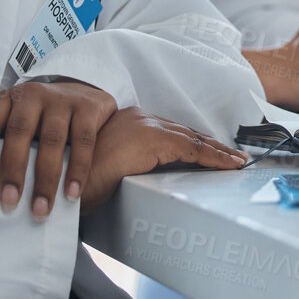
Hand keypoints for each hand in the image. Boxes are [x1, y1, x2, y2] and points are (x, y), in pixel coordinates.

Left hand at [0, 78, 115, 218]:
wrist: (85, 94)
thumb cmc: (42, 119)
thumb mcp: (20, 122)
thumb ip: (5, 144)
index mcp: (10, 100)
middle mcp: (34, 95)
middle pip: (20, 131)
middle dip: (13, 170)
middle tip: (9, 202)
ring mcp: (62, 99)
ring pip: (52, 139)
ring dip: (46, 179)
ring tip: (41, 209)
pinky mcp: (89, 107)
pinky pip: (83, 141)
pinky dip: (78, 170)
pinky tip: (71, 193)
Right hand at [78, 108, 245, 211]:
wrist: (62, 178)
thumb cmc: (77, 180)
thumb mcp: (108, 168)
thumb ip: (129, 164)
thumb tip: (144, 177)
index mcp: (129, 122)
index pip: (170, 132)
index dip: (194, 143)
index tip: (213, 152)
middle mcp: (140, 118)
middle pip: (185, 133)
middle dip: (211, 146)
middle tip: (233, 157)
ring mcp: (147, 126)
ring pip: (193, 139)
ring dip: (218, 152)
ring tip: (237, 162)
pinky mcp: (153, 139)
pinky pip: (193, 149)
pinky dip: (215, 157)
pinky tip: (230, 165)